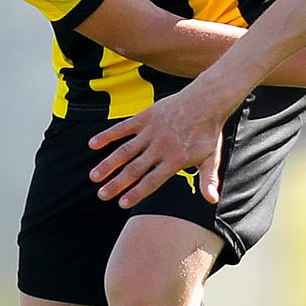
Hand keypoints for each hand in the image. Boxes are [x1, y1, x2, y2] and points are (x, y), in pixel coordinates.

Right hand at [87, 87, 230, 207]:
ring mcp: (151, 132)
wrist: (207, 101)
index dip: (137, 192)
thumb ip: (208, 180)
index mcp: (176, 160)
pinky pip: (123, 128)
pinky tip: (93, 144)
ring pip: (126, 151)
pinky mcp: (146, 117)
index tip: (122, 204)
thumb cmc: (208, 133)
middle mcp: (161, 147)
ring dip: (109, 163)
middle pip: (135, 169)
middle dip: (117, 183)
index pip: (152, 180)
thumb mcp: (212, 158)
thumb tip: (212, 200)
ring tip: (94, 176)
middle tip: (101, 195)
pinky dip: (108, 135)